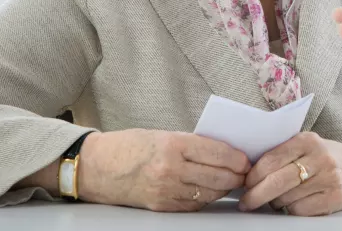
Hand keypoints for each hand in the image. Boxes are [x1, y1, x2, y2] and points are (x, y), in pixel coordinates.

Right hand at [77, 129, 250, 211]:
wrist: (96, 167)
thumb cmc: (129, 146)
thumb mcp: (163, 135)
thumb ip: (191, 144)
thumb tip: (220, 151)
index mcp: (174, 144)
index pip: (217, 153)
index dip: (237, 158)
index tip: (246, 160)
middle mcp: (171, 168)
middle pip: (217, 176)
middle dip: (236, 176)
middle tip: (245, 173)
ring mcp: (166, 190)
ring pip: (208, 193)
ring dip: (224, 189)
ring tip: (232, 183)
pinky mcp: (160, 206)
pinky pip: (193, 205)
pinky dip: (206, 199)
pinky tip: (211, 192)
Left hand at [239, 133, 341, 215]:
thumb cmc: (323, 159)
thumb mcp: (306, 147)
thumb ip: (283, 153)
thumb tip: (248, 172)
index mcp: (307, 140)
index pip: (271, 159)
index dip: (253, 175)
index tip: (245, 184)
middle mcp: (319, 156)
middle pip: (277, 181)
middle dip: (256, 195)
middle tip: (246, 202)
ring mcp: (329, 177)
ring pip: (286, 198)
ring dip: (275, 203)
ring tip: (279, 198)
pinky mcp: (334, 196)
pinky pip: (300, 210)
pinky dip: (292, 210)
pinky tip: (295, 203)